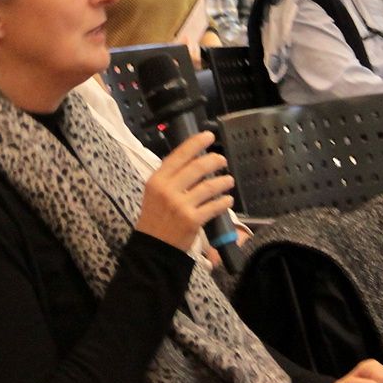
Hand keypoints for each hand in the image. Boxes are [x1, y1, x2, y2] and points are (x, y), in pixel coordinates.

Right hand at [134, 131, 233, 252]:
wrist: (153, 247)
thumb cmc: (155, 217)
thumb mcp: (155, 192)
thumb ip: (171, 176)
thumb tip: (195, 159)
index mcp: (157, 180)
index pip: (179, 155)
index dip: (196, 143)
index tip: (209, 136)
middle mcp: (168, 190)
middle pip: (197, 167)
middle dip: (214, 161)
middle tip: (222, 160)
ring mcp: (181, 205)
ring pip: (209, 186)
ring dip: (223, 181)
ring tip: (229, 181)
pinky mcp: (192, 220)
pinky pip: (214, 206)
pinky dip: (224, 202)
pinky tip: (228, 200)